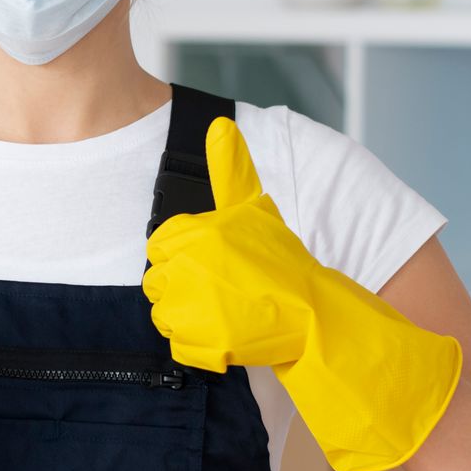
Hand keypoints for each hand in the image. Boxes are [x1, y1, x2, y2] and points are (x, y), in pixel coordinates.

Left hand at [143, 116, 462, 470]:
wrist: (313, 315)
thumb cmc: (283, 261)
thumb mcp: (255, 208)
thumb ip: (232, 169)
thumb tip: (219, 125)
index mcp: (193, 233)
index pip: (159, 246)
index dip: (183, 256)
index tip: (210, 264)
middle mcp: (184, 268)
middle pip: (157, 282)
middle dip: (184, 287)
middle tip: (222, 291)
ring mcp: (189, 308)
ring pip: (165, 315)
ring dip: (190, 316)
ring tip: (226, 311)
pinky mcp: (199, 343)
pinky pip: (180, 346)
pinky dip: (200, 345)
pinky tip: (227, 333)